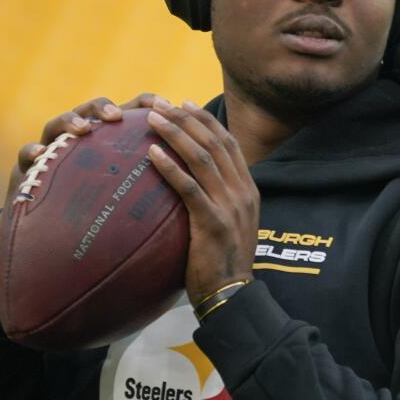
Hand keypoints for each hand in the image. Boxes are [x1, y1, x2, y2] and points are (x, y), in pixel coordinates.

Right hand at [0, 93, 162, 226]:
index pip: (129, 113)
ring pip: (57, 123)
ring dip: (69, 121)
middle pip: (91, 110)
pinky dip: (33, 149)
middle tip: (116, 116)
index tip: (164, 105)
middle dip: (103, 107)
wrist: (53, 239)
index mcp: (110, 143)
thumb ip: (162, 185)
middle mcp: (81, 140)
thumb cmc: (102, 216)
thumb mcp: (133, 199)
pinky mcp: (29, 167)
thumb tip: (208, 183)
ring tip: (82, 129)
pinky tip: (42, 153)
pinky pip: (27, 154)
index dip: (146, 104)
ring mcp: (53, 150)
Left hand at [146, 98, 259, 307]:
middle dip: (186, 118)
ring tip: (152, 119)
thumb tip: (190, 184)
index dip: (205, 120)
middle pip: (215, 142)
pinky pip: (189, 187)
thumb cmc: (223, 264)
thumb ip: (216, 201)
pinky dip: (170, 167)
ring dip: (176, 134)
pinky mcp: (213, 223)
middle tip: (160, 104)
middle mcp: (243, 192)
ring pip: (203, 158)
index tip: (182, 104)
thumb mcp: (227, 225)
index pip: (228, 143)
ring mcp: (231, 206)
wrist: (233, 296)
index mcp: (248, 190)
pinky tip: (151, 154)